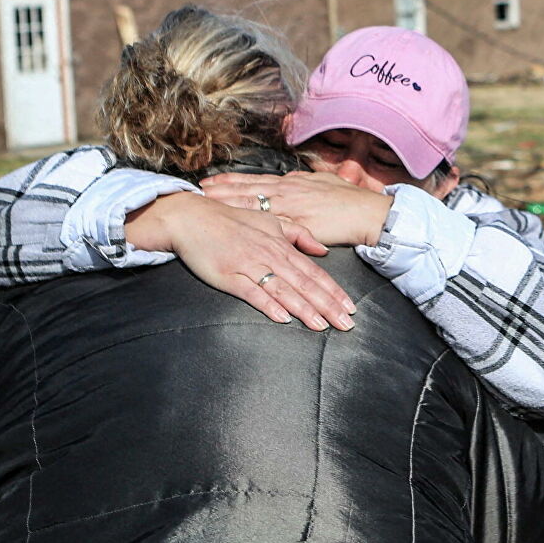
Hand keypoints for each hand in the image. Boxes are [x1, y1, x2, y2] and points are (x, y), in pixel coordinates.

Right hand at [127, 193, 354, 331]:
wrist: (192, 216)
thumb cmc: (232, 219)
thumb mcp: (270, 221)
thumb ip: (298, 234)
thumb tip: (322, 249)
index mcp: (281, 245)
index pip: (314, 272)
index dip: (334, 291)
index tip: (350, 307)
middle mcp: (270, 256)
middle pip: (304, 284)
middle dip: (328, 305)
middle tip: (346, 324)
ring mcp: (249, 265)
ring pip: (283, 290)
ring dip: (304, 309)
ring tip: (322, 325)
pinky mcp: (228, 275)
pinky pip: (252, 292)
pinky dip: (268, 304)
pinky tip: (283, 317)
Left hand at [200, 170, 394, 247]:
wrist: (368, 213)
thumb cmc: (349, 200)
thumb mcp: (323, 183)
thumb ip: (303, 182)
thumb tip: (289, 178)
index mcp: (292, 183)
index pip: (253, 180)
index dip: (229, 180)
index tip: (208, 180)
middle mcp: (287, 192)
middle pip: (245, 190)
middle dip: (219, 191)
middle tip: (195, 191)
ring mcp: (291, 207)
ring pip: (252, 204)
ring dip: (228, 204)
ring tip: (205, 204)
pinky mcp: (298, 224)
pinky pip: (268, 225)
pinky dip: (250, 224)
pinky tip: (234, 225)